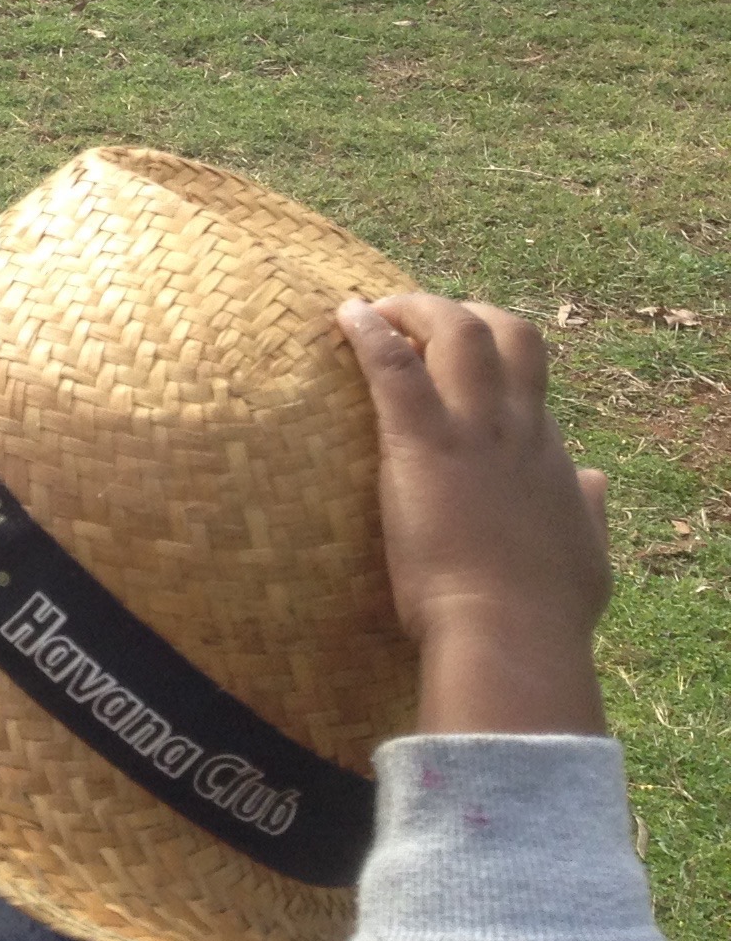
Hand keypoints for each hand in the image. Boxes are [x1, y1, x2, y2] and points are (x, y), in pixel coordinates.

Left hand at [340, 293, 610, 736]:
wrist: (507, 632)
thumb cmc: (542, 609)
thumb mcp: (588, 554)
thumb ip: (590, 512)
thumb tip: (595, 481)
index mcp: (549, 453)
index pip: (525, 383)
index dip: (489, 364)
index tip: (450, 364)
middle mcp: (519, 428)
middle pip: (507, 333)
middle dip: (462, 312)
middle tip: (415, 319)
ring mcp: (475, 430)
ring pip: (458, 331)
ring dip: (415, 308)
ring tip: (375, 309)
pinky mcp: (424, 442)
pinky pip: (395, 365)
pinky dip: (370, 332)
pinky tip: (346, 314)